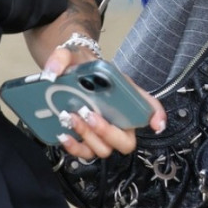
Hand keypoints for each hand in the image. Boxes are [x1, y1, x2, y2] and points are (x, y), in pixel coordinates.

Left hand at [43, 46, 165, 161]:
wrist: (64, 75)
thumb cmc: (79, 67)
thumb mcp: (70, 55)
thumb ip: (61, 57)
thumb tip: (51, 72)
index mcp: (124, 94)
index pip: (147, 106)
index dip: (155, 116)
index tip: (156, 124)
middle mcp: (118, 118)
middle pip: (126, 140)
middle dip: (108, 132)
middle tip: (90, 115)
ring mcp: (102, 132)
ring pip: (105, 149)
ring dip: (88, 137)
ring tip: (71, 117)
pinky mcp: (86, 140)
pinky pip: (86, 153)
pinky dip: (75, 148)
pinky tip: (64, 135)